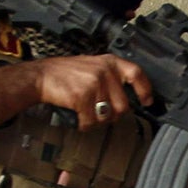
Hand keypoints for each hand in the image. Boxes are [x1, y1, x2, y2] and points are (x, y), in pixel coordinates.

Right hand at [33, 55, 152, 129]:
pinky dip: (84, 124)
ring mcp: (94, 83)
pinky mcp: (83, 97)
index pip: (136, 74)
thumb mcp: (92, 65)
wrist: (40, 76)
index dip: (145, 89)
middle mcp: (104, 71)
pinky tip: (77, 117)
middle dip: (112, 115)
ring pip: (107, 116)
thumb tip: (127, 97)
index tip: (147, 101)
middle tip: (99, 112)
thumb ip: (110, 76)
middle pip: (123, 105)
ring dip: (97, 120)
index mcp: (109, 62)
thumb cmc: (65, 73)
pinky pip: (91, 121)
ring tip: (85, 112)